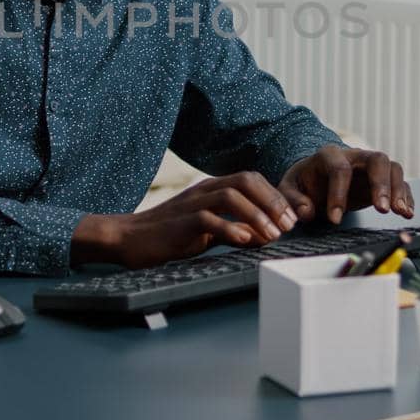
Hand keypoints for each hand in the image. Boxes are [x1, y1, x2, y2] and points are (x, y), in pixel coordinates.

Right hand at [71, 172, 299, 269]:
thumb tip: (264, 236)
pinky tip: (245, 240)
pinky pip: (208, 219)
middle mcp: (203, 190)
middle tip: (288, 225)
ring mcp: (191, 203)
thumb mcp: (206, 230)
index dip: (274, 195)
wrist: (128, 239)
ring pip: (231, 196)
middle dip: (272, 201)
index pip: (251, 179)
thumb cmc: (169, 235)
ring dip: (257, 215)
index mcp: (211, 188)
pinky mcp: (180, 222)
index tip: (291, 218)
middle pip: (246, 180)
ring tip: (272, 235)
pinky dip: (230, 229)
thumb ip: (234, 229)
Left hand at [278, 145, 414, 223]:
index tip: (335, 219)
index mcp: (329, 155)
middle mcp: (355, 156)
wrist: (316, 178)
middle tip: (382, 210)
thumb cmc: (304, 182)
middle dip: (382, 184)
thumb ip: (293, 199)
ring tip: (400, 212)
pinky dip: (406, 197)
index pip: (339, 169)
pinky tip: (407, 212)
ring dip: (399, 190)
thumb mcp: (290, 188)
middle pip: (377, 160)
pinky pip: (401, 182)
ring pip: (393, 168)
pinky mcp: (383, 179)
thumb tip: (306, 211)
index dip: (338, 194)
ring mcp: (371, 167)